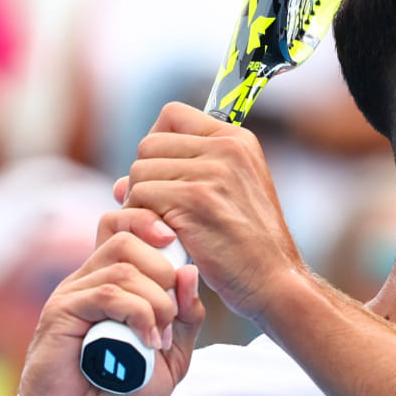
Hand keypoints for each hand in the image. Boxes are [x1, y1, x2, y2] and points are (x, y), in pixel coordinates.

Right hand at [14, 207, 205, 395]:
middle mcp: (90, 282)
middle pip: (127, 239)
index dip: (152, 224)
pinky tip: (148, 343)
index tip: (180, 247)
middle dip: (165, 272)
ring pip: (122, 268)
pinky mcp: (60, 315)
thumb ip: (185, 316)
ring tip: (160, 340)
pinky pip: (106, 295)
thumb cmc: (125, 393)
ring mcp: (73, 296)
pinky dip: (138, 315)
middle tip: (172, 316)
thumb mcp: (173, 355)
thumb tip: (190, 271)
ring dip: (156, 302)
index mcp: (114, 284)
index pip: (125, 228)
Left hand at [117, 101, 307, 326]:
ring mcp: (213, 172)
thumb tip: (122, 182)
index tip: (165, 175)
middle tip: (164, 211)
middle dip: (146, 180)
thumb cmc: (248, 246)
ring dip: (142, 203)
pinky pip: (140, 196)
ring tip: (169, 227)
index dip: (158, 143)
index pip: (172, 115)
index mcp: (238, 140)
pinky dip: (145, 220)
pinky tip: (169, 237)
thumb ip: (186, 173)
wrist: (274, 281)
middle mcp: (228, 148)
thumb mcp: (233, 193)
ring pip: (139, 172)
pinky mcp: (195, 199)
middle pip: (148, 145)